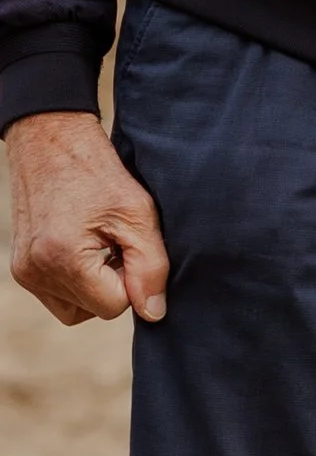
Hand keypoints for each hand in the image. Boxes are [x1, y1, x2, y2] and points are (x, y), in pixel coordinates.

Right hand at [7, 111, 170, 326]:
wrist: (51, 143)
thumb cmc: (97, 171)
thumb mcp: (137, 213)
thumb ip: (151, 267)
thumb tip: (154, 313)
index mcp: (62, 258)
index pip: (114, 306)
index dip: (132, 280)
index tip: (129, 246)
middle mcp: (36, 272)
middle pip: (93, 311)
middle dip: (113, 283)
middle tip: (117, 242)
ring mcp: (24, 272)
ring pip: (75, 309)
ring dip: (94, 286)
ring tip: (102, 244)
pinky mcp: (21, 268)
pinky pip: (57, 295)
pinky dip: (76, 280)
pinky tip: (85, 246)